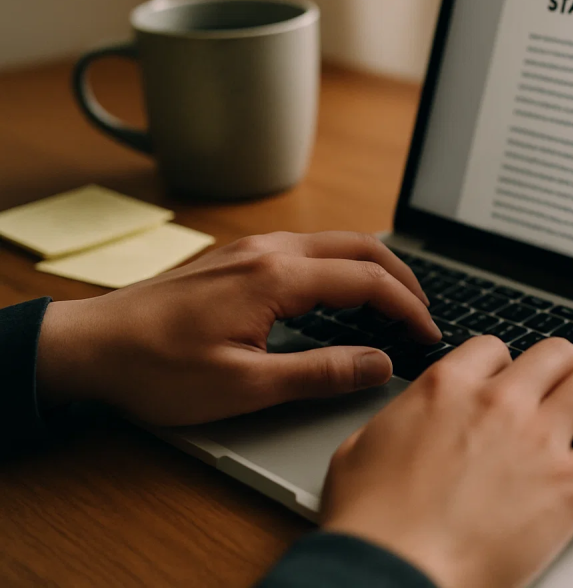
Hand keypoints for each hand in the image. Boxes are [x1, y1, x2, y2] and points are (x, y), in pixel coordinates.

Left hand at [35, 231, 440, 424]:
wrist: (90, 347)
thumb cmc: (157, 369)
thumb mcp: (246, 385)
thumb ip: (322, 372)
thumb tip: (379, 364)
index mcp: (277, 276)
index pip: (368, 280)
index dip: (408, 307)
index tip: (428, 335)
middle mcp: (269, 249)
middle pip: (361, 246)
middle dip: (402, 277)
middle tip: (424, 312)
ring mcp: (251, 247)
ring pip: (334, 242)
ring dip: (372, 268)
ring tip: (393, 303)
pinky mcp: (237, 256)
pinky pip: (307, 248)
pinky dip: (342, 266)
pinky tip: (341, 294)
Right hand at [320, 336, 572, 587]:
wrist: (391, 572)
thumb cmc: (369, 524)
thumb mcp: (359, 451)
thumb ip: (396, 422)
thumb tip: (407, 421)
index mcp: (446, 388)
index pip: (495, 348)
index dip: (504, 369)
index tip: (507, 390)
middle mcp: (498, 401)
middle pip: (555, 352)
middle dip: (560, 373)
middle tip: (558, 399)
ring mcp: (539, 439)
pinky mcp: (572, 485)